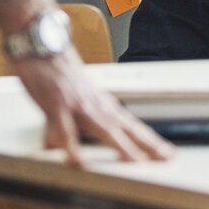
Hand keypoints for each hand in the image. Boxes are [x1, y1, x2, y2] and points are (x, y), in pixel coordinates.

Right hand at [12, 50, 174, 165]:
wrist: (42, 45)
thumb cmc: (54, 71)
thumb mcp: (67, 100)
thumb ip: (65, 125)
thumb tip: (56, 145)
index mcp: (102, 104)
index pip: (132, 126)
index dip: (150, 140)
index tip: (166, 153)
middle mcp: (96, 105)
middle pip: (127, 129)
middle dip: (148, 145)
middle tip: (166, 158)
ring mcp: (79, 106)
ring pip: (105, 131)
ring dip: (122, 147)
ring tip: (137, 163)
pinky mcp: (58, 106)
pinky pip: (66, 133)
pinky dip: (73, 149)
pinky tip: (79, 163)